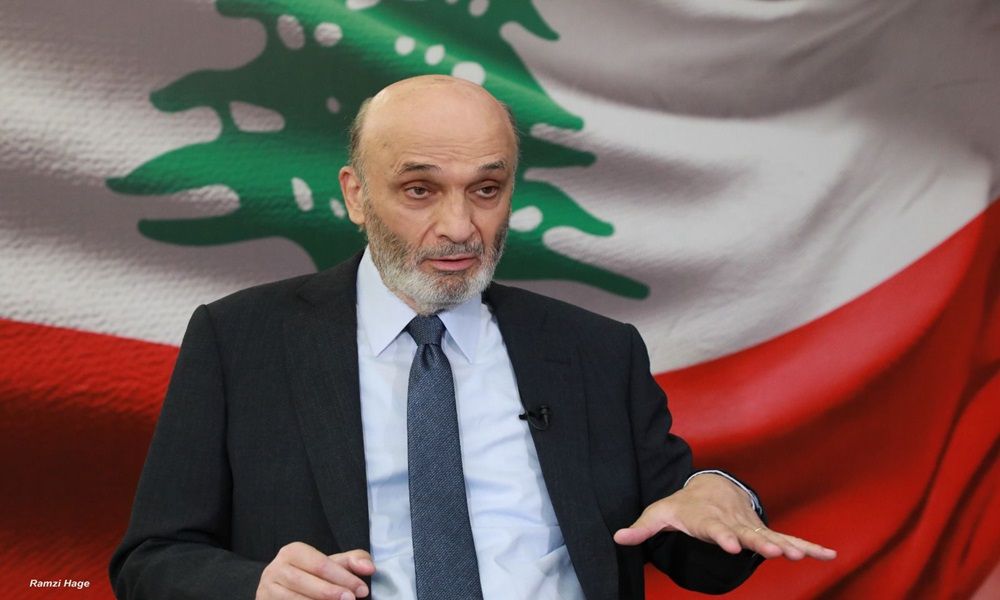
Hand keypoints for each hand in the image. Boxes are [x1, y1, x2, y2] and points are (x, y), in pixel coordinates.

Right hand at [256, 542, 374, 599]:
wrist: (282, 590)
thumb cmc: (311, 575)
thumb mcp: (331, 564)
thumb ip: (352, 562)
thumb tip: (369, 567)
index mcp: (292, 552)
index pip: (320, 564)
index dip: (343, 577)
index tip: (362, 590)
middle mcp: (275, 568)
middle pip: (306, 582)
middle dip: (331, 592)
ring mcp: (266, 589)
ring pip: (294, 599)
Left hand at [613, 474, 836, 560]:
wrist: (708, 488)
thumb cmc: (681, 506)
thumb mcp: (659, 514)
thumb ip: (642, 528)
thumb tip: (617, 538)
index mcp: (708, 521)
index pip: (715, 530)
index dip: (722, 537)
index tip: (730, 544)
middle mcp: (733, 523)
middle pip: (748, 534)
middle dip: (761, 543)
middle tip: (775, 553)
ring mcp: (750, 528)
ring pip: (771, 538)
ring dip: (788, 546)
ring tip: (804, 555)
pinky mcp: (763, 533)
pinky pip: (788, 539)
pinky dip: (808, 546)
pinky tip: (828, 555)